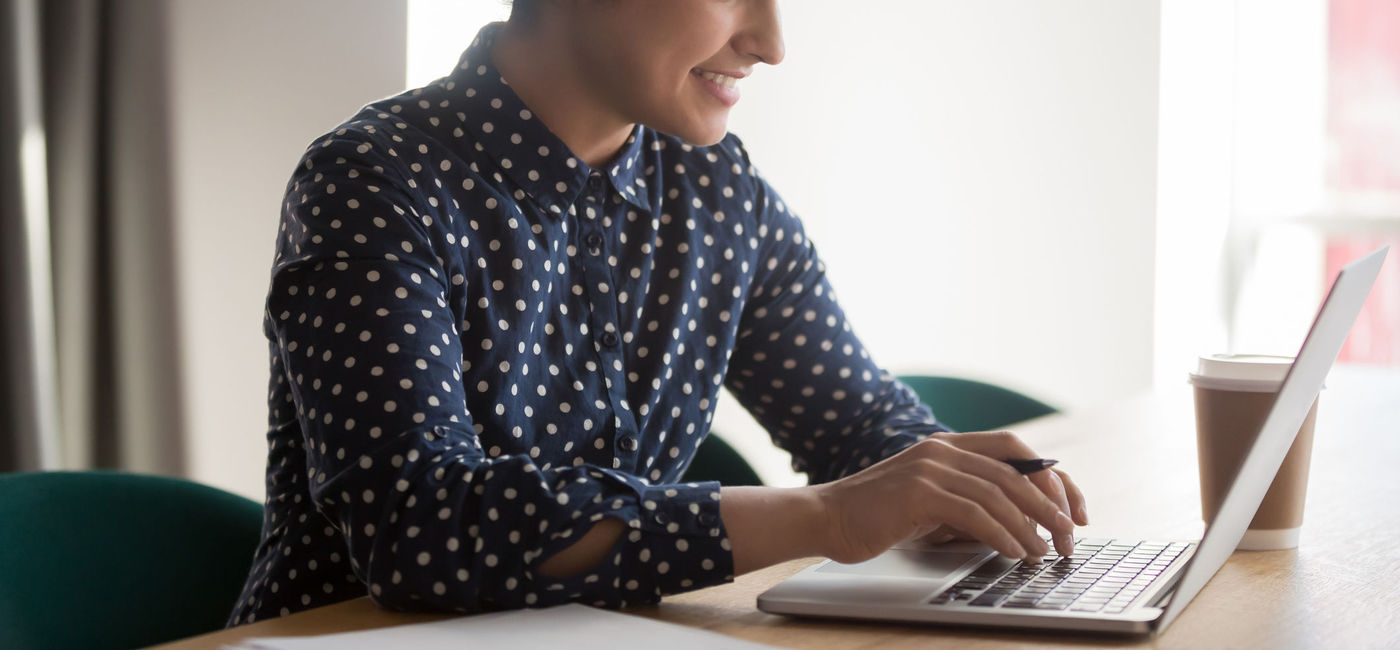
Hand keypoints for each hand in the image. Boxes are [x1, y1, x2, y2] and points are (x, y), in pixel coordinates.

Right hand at [812, 431, 1087, 564]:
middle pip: (1015, 471)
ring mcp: (930, 468)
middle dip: (1050, 505)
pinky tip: (1013, 552)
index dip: (1051, 477)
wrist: (827, 517)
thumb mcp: (930, 502)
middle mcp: (942, 450)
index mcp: (948, 446)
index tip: (1072, 508)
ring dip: (1030, 526)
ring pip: (999, 493)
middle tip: (1068, 536)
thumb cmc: (877, 516)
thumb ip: (967, 501)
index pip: (1015, 450)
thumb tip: (1019, 523)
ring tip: (1044, 552)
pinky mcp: (919, 492)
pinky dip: (1001, 534)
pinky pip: (974, 512)